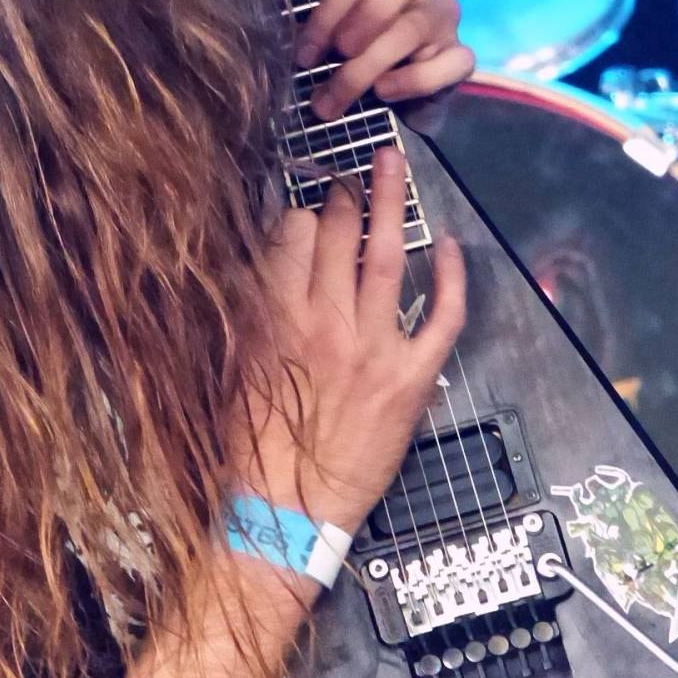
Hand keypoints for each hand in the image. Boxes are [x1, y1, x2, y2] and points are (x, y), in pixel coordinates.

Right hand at [237, 148, 465, 538]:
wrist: (285, 513)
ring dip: (391, 201)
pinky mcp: (412, 378)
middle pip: (339, 231)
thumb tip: (253, 252)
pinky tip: (448, 243)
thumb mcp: (226, 361)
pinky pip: (443, 315)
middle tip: (346, 179)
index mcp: (274, 315)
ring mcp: (375, 347)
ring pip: (387, 255)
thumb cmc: (246, 442)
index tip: (301, 208)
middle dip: (343, 194)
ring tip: (392, 164)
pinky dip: (452, 275)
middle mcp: (326, 321)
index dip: (297, 211)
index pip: (291, 231)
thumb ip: (242, 305)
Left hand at [296, 0, 473, 119]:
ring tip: (337, 97)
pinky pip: (454, 61)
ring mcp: (442, 11)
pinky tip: (384, 92)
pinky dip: (415, 80)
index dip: (333, 5)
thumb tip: (287, 43)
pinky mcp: (458, 53)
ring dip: (371, 63)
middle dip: (368, 15)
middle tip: (337, 54)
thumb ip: (309, 22)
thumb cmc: (335, 41)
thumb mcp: (317, 24)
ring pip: (419, 22)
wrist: (374, 92)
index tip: (305, 52)